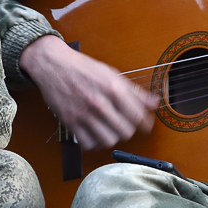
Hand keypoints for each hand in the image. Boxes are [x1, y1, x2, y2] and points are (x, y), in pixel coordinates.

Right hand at [20, 34, 156, 150]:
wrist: (53, 64)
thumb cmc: (83, 68)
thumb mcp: (111, 73)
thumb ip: (134, 90)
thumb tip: (154, 102)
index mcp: (113, 87)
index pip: (137, 115)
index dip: (146, 124)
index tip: (146, 126)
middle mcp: (100, 102)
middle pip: (125, 131)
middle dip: (129, 130)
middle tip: (126, 126)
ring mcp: (84, 114)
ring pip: (109, 140)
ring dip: (113, 137)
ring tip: (111, 130)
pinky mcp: (70, 122)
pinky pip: (88, 143)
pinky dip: (95, 142)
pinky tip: (95, 134)